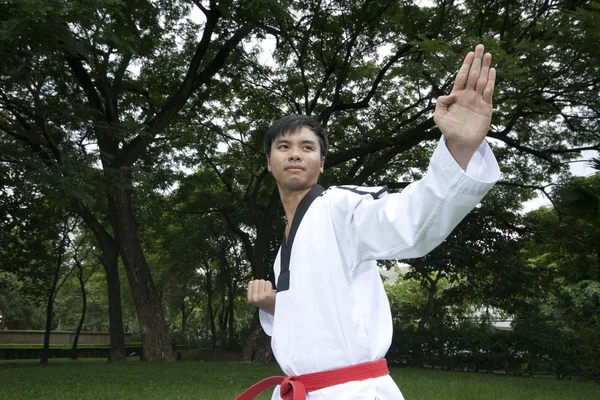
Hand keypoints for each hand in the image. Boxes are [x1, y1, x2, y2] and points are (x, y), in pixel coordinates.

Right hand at [247, 279, 275, 314]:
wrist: (274, 310)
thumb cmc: (266, 303)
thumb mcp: (256, 300)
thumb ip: (253, 292)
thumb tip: (252, 282)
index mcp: (250, 299)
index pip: (251, 283)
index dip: (256, 284)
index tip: (259, 288)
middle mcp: (255, 298)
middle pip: (256, 281)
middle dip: (261, 284)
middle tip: (264, 290)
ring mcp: (261, 296)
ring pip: (262, 281)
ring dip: (265, 284)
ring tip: (267, 290)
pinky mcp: (268, 294)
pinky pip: (268, 283)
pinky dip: (270, 285)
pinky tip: (271, 291)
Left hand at [434, 44, 495, 168]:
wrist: (461, 143)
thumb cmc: (449, 131)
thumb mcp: (439, 117)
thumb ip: (441, 103)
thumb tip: (449, 94)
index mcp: (457, 96)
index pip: (461, 76)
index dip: (465, 65)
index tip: (469, 53)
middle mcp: (468, 95)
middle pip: (473, 74)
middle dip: (476, 61)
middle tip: (480, 47)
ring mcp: (477, 100)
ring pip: (481, 80)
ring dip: (485, 67)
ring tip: (488, 54)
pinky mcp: (486, 107)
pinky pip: (488, 92)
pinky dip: (490, 81)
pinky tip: (491, 71)